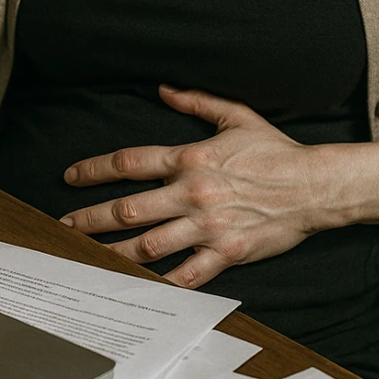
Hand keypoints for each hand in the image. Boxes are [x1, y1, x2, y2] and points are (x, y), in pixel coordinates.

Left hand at [60, 85, 329, 287]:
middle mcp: (193, 193)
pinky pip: (186, 274)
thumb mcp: (236, 116)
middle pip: (129, 208)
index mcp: (191, 158)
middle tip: (64, 225)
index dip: (94, 169)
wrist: (315, 186)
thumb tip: (163, 90)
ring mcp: (208, 226)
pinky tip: (138, 288)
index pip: (130, 162)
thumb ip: (196, 102)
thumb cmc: (276, 151)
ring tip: (86, 258)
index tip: (70, 177)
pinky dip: (161, 283)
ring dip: (113, 252)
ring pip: (149, 244)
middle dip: (91, 218)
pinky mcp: (225, 253)